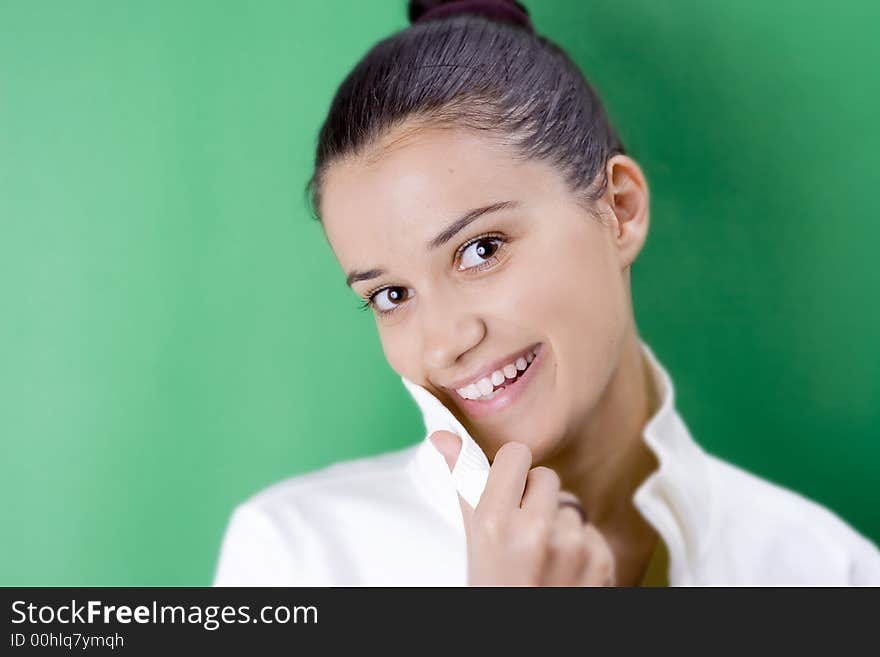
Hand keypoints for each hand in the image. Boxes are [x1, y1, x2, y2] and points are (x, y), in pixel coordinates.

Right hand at [429, 430, 616, 585]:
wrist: (524, 643)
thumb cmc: (493, 589)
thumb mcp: (472, 540)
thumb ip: (464, 481)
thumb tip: (443, 436)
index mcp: (494, 521)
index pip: (516, 454)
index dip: (511, 472)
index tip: (506, 491)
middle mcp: (535, 531)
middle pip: (547, 477)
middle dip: (536, 499)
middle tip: (521, 533)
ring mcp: (572, 547)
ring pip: (571, 504)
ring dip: (560, 523)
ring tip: (542, 555)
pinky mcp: (601, 561)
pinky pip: (592, 529)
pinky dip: (582, 546)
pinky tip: (564, 570)